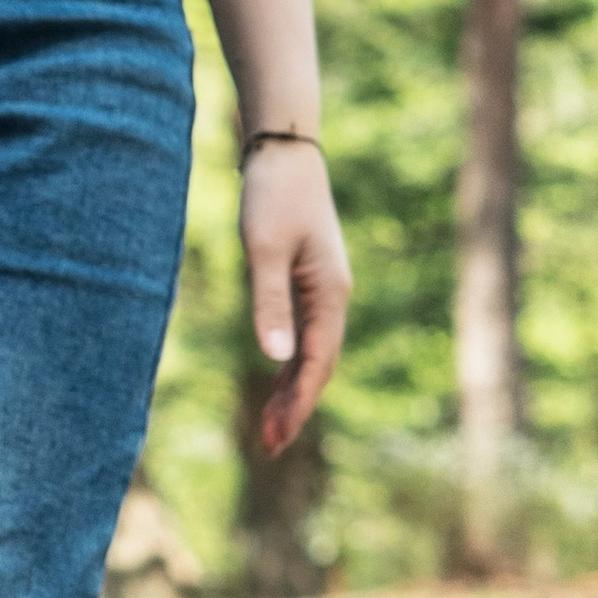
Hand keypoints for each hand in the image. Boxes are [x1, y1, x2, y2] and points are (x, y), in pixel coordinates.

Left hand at [243, 141, 350, 456]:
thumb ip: (269, 302)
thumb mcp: (263, 248)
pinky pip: (306, 332)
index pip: (317, 363)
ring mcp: (325, 288)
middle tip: (269, 446)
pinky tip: (277, 378)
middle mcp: (334, 295)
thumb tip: (276, 357)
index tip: (275, 437)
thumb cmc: (271, 195)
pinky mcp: (310, 278)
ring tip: (270, 426)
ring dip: (294, 388)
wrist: (283, 151)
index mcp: (330, 294)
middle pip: (319, 364)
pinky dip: (293, 361)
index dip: (298, 403)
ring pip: (314, 351)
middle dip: (296, 406)